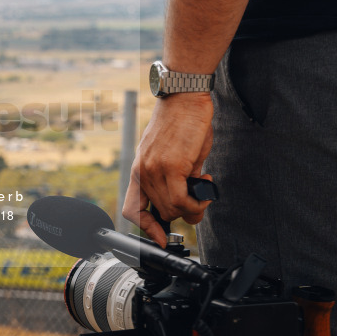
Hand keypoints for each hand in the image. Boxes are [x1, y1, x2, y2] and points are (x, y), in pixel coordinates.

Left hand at [122, 92, 213, 246]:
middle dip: (184, 212)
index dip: (146, 228)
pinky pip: (182, 200)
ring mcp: (155, 170)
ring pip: (173, 209)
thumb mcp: (175, 156)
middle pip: (162, 212)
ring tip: (203, 188)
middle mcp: (143, 172)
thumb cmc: (182, 123)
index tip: (160, 238)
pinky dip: (195, 203)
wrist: (184, 98)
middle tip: (199, 199)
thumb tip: (191, 206)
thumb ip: (178, 181)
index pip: (133, 209)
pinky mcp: (171, 167)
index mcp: (139, 169)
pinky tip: (203, 190)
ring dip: (193, 206)